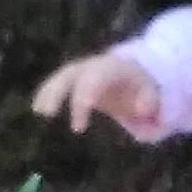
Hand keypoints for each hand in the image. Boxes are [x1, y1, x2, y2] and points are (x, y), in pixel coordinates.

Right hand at [31, 50, 160, 135]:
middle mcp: (94, 65)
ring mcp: (84, 69)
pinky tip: (38, 109)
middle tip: (48, 114)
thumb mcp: (154, 94)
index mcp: (113, 67)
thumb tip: (142, 109)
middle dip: (58, 92)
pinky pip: (58, 82)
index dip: (83, 99)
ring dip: (48, 92)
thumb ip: (149, 102)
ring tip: (40, 112)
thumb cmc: (146, 88)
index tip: (78, 127)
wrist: (140, 72)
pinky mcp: (77, 78)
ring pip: (61, 76)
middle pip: (72, 73)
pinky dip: (47, 92)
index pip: (95, 79)